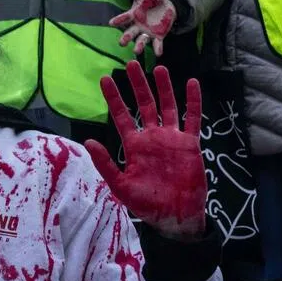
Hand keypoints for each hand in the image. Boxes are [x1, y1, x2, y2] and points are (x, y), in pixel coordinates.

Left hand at [85, 62, 205, 238]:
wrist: (175, 217)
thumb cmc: (147, 204)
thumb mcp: (121, 185)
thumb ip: (106, 163)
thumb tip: (88, 141)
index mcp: (134, 145)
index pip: (122, 116)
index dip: (114, 98)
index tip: (105, 79)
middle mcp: (152, 137)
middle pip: (144, 104)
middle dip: (137, 85)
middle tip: (131, 64)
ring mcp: (172, 138)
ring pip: (167, 106)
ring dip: (163, 88)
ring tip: (159, 68)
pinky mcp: (190, 143)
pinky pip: (192, 119)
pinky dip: (193, 102)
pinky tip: (191, 83)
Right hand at [110, 0, 175, 56]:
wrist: (166, 4)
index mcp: (133, 15)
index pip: (124, 18)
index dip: (118, 20)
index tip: (111, 23)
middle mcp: (138, 26)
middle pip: (130, 33)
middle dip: (126, 38)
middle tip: (121, 43)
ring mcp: (147, 32)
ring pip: (141, 40)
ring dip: (139, 46)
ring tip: (137, 51)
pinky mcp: (158, 36)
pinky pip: (157, 44)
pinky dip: (157, 48)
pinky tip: (158, 53)